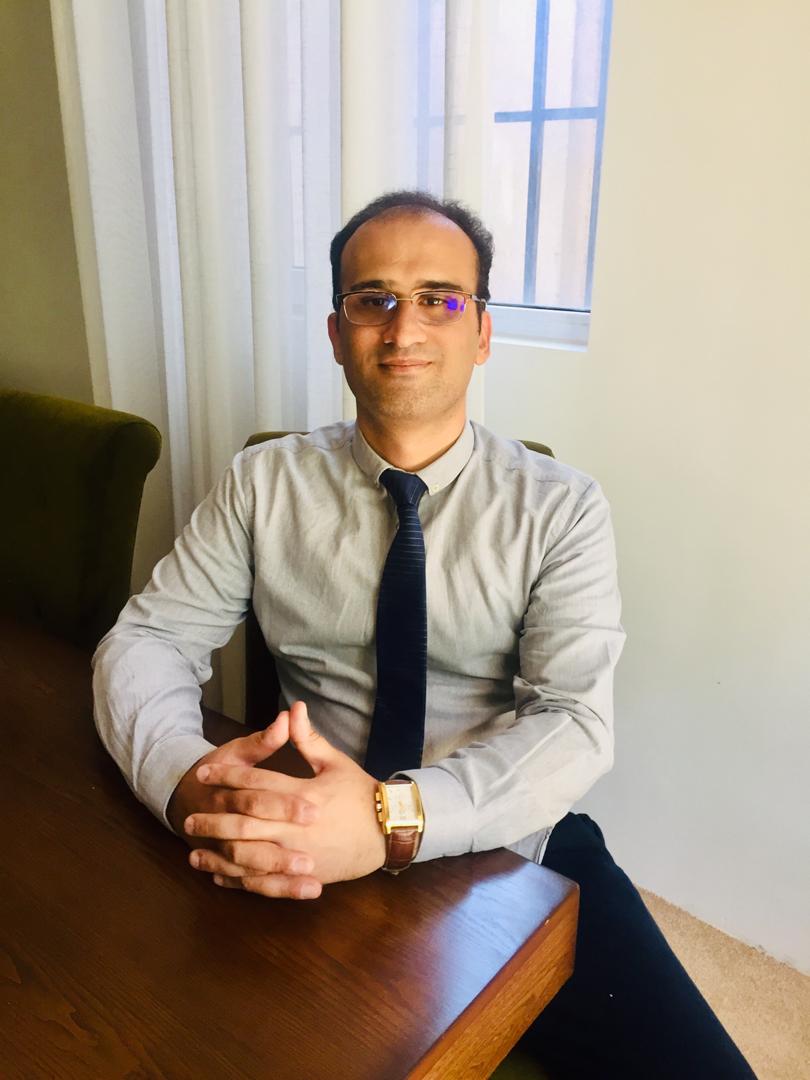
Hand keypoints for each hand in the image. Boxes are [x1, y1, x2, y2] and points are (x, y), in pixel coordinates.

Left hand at [185, 701, 386, 896]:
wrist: (388, 831)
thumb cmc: (360, 794)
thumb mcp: (335, 762)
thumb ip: (308, 739)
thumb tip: (293, 709)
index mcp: (304, 796)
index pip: (257, 784)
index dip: (227, 777)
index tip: (202, 773)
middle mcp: (297, 827)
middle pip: (245, 824)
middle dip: (214, 821)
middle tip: (189, 818)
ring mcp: (299, 856)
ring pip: (250, 858)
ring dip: (219, 856)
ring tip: (195, 853)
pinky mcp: (304, 877)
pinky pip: (266, 883)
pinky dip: (240, 881)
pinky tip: (220, 878)